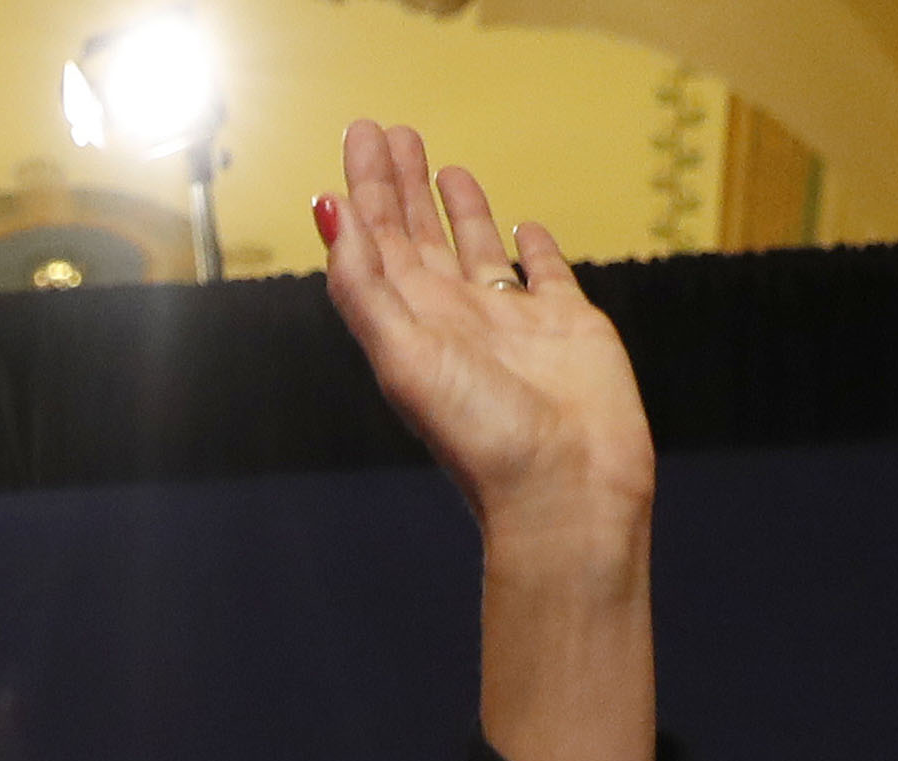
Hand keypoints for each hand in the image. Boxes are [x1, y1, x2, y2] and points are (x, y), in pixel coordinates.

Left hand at [317, 119, 654, 563]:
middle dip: (400, 185)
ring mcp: (512, 323)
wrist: (567, 492)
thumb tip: (328, 211)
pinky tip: (522, 227)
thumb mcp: (405, 357)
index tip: (360, 135)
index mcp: (411, 324)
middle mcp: (455, 320)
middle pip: (419, 237)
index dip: (367, 189)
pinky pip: (545, 276)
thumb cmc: (483, 439)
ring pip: (476, 250)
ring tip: (443, 166)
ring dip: (458, 209)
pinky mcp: (569, 328)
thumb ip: (364, 285)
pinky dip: (531, 249)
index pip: (378, 241)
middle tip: (388, 130)